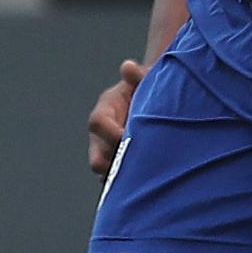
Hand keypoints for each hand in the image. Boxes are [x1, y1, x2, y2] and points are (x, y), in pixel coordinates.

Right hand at [87, 57, 146, 176]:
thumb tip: (128, 66)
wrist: (155, 103)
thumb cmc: (150, 88)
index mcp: (104, 110)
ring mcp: (106, 152)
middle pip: (97, 157)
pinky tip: (151, 184)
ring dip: (123, 178)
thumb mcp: (145, 79)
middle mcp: (100, 135)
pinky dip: (129, 186)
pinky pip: (117, 182)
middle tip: (143, 164)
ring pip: (106, 174)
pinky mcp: (117, 166)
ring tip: (148, 177)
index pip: (97, 123)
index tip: (132, 137)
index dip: (111, 133)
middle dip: (118, 162)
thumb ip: (137, 76)